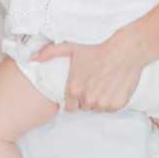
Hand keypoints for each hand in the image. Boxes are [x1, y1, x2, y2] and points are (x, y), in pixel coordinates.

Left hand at [31, 26, 147, 111]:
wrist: (125, 50)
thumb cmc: (97, 48)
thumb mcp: (71, 48)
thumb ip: (50, 53)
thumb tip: (33, 58)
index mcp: (74, 89)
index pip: (70, 107)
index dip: (73, 100)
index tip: (79, 92)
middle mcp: (87, 99)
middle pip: (84, 107)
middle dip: (86, 99)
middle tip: (92, 85)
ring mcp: (103, 103)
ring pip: (97, 108)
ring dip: (99, 101)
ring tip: (103, 85)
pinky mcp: (118, 104)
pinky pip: (111, 108)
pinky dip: (112, 101)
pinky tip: (112, 88)